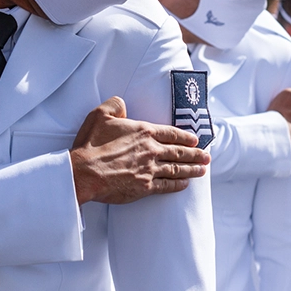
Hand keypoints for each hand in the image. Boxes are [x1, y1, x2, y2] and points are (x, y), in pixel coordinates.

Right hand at [70, 97, 209, 204]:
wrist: (83, 173)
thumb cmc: (91, 145)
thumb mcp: (100, 115)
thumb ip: (114, 105)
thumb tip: (123, 103)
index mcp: (143, 132)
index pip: (171, 133)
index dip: (185, 136)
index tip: (195, 139)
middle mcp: (151, 150)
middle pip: (179, 151)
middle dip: (195, 154)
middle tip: (207, 156)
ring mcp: (149, 169)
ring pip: (177, 169)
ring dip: (192, 169)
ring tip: (202, 170)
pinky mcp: (144, 187)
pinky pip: (166, 186)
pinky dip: (178, 185)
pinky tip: (185, 184)